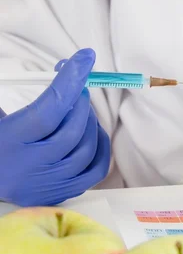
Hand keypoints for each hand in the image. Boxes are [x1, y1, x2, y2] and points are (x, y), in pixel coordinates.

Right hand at [0, 49, 110, 205]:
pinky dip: (101, 147)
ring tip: (80, 112)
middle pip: (73, 130)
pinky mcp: (61, 194)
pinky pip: (96, 170)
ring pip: (87, 149)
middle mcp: (29, 165)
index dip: (70, 82)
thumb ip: (30, 96)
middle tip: (78, 91)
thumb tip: (70, 69)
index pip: (49, 110)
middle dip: (81, 104)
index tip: (85, 59)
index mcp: (10, 140)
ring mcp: (47, 183)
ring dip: (91, 124)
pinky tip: (93, 133)